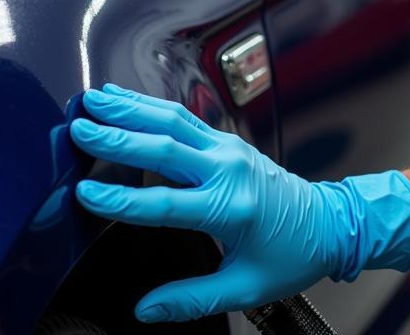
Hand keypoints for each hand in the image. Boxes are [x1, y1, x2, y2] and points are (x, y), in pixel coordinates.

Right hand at [70, 84, 409, 322]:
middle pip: (165, 147)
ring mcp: (230, 149)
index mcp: (230, 209)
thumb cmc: (291, 257)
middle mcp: (229, 170)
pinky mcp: (229, 142)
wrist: (330, 223)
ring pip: (175, 120)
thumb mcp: (244, 288)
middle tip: (79, 126)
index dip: (120, 200)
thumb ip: (190, 300)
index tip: (83, 192)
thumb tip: (144, 311)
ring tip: (95, 98)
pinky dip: (153, 106)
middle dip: (118, 136)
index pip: (164, 204)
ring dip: (133, 107)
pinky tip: (128, 99)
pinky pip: (186, 118)